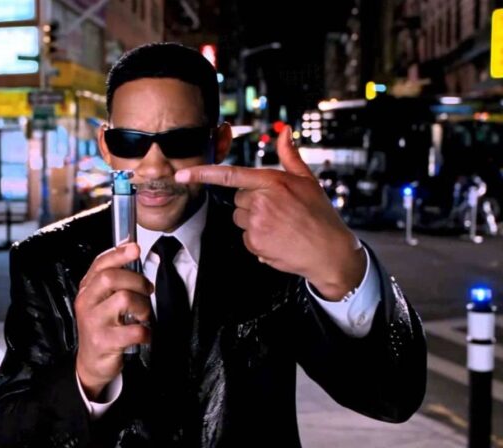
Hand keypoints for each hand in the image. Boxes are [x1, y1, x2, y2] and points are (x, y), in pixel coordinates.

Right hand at [74, 243, 152, 399]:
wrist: (91, 363)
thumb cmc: (102, 326)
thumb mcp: (102, 300)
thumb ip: (114, 276)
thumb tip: (130, 247)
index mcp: (87, 289)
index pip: (100, 264)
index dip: (118, 254)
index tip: (135, 248)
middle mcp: (87, 303)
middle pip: (111, 278)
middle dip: (137, 281)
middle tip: (147, 291)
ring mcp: (93, 322)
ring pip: (124, 299)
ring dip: (143, 306)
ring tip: (144, 316)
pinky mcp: (104, 341)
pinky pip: (133, 330)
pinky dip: (145, 332)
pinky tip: (144, 334)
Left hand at [175, 127, 365, 300]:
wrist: (329, 252)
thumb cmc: (319, 215)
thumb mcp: (307, 180)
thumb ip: (290, 155)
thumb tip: (284, 131)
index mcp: (272, 182)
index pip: (229, 175)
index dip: (202, 174)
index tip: (181, 175)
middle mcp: (261, 201)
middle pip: (237, 200)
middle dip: (252, 204)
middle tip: (277, 211)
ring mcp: (257, 223)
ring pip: (240, 219)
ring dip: (254, 223)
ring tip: (279, 226)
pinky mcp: (255, 243)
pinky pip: (245, 238)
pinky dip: (257, 240)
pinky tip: (277, 239)